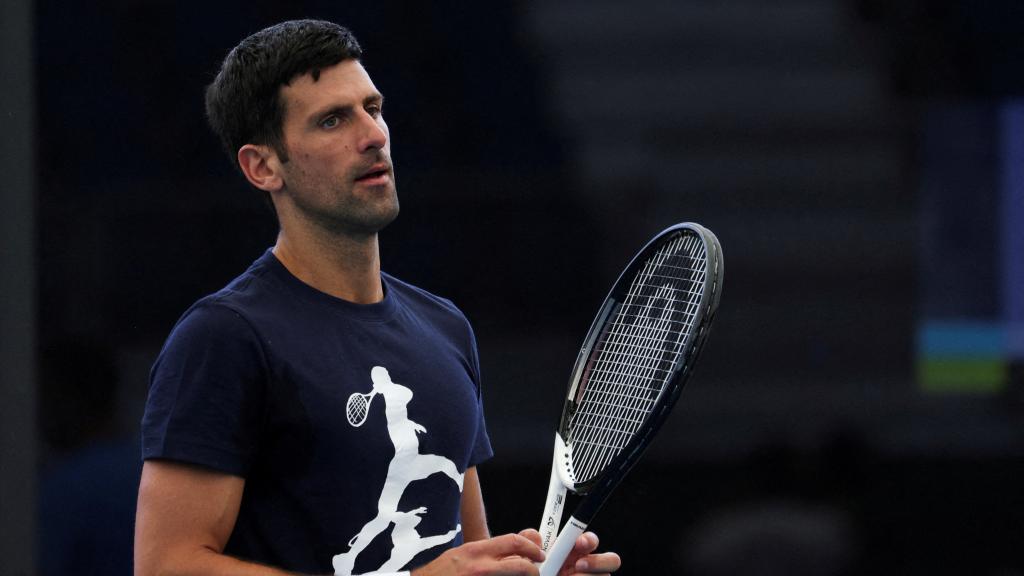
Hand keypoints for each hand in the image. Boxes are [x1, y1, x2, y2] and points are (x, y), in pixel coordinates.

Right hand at [411, 533, 545, 575]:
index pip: (513, 543)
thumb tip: (528, 537)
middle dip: (534, 570)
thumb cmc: (438, 573)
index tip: (539, 553)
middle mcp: (479, 569)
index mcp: (474, 552)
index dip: (532, 547)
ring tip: (515, 575)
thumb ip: (495, 548)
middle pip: (521, 567)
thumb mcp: (465, 553)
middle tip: (535, 571)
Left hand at [519, 529, 620, 575]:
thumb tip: (536, 536)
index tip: (579, 543)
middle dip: (599, 561)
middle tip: (579, 565)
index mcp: (574, 554)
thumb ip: (530, 543)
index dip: (590, 540)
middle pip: (612, 560)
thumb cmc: (533, 572)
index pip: (591, 542)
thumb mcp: (528, 558)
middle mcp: (586, 569)